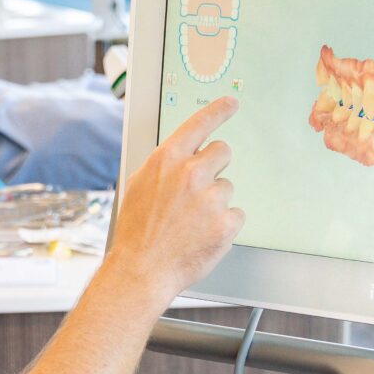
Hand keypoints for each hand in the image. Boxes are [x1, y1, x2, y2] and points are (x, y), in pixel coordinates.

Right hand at [104, 96, 242, 307]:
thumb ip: (165, 167)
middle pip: (223, 151)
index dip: (218, 110)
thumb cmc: (137, 231)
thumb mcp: (140, 186)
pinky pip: (236, 214)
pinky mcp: (226, 222)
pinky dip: (224, 225)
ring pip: (227, 187)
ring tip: (192, 222)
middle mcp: (191, 173)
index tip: (232, 102)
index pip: (199, 124)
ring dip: (215, 201)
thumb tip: (182, 156)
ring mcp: (211, 198)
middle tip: (198, 190)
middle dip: (214, 166)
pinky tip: (203, 235)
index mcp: (167, 160)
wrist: (141, 270)